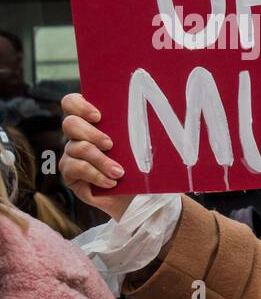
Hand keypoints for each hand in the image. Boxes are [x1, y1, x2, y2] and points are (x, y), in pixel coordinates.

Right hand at [58, 93, 132, 220]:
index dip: (80, 105)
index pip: (72, 103)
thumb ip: (139, 128)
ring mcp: (71, 154)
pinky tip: (111, 182)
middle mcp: (78, 136)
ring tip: (119, 172)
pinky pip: (75, 168)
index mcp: (92, 122)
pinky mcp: (70, 174)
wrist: (138, 195)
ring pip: (76, 148)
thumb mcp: (141, 144)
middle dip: (91, 133)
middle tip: (110, 144)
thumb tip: (152, 112)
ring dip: (100, 160)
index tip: (99, 116)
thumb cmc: (141, 165)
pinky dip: (95, 175)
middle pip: (70, 123)